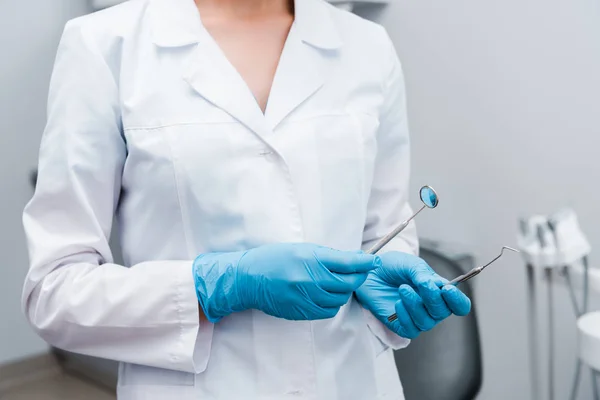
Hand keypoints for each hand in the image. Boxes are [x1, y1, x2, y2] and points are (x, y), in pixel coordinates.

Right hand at [193, 243, 379, 322]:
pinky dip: (332, 303)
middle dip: (358, 276)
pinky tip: (326, 294)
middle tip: (358, 271)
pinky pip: (328, 311)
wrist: (248, 278)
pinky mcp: (302, 311)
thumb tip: (353, 258)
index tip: (374, 261)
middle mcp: (311, 279)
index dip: (366, 262)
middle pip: (349, 282)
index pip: (349, 263)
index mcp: (312, 259)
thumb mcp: (301, 248)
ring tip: (337, 282)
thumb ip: (328, 255)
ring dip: (344, 290)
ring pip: (341, 298)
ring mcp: (307, 298)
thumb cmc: (273, 258)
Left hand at [355, 251, 470, 338]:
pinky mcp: (401, 325)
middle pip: (443, 313)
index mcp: (439, 292)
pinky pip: (411, 330)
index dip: (457, 300)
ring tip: (402, 289)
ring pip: (426, 322)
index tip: (446, 289)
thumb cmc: (393, 267)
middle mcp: (431, 307)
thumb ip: (423, 274)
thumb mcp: (410, 264)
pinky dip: (405, 316)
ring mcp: (417, 317)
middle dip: (433, 298)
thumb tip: (434, 285)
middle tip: (422, 284)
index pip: (460, 305)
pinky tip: (397, 303)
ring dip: (416, 305)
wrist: (370, 272)